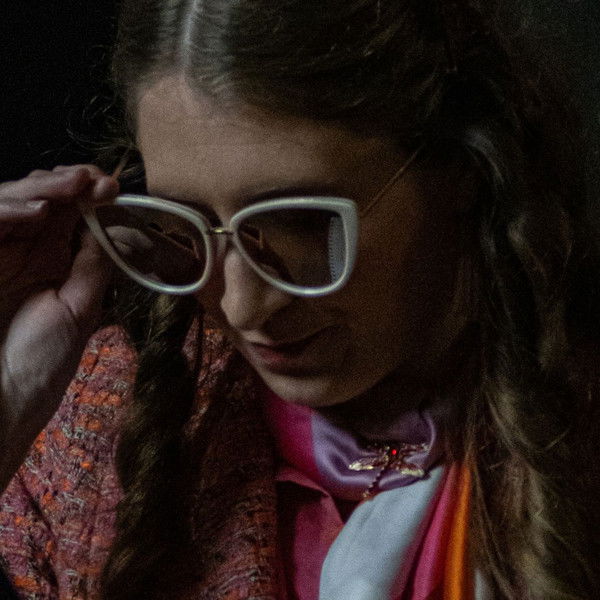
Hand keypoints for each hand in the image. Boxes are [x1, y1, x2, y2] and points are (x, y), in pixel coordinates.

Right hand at [0, 165, 117, 490]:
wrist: (2, 400)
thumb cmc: (41, 362)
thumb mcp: (78, 309)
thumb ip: (91, 267)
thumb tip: (112, 228)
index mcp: (51, 262)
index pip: (69, 215)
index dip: (89, 196)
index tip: (113, 186)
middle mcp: (23, 251)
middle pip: (41, 201)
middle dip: (68, 184)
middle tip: (94, 177)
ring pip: (12, 204)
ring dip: (42, 191)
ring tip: (73, 184)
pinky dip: (7, 214)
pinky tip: (38, 214)